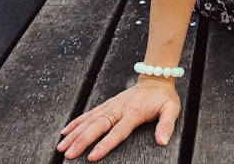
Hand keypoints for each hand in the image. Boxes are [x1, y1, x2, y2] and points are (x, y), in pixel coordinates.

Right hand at [57, 77, 180, 160]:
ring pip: (89, 120)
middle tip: (69, 154)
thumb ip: (166, 125)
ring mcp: (111, 105)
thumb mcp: (171, 109)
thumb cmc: (163, 97)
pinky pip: (89, 113)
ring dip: (74, 133)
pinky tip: (65, 131)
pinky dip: (76, 122)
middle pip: (97, 126)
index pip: (116, 132)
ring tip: (61, 146)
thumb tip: (162, 141)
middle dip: (82, 141)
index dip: (104, 144)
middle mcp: (119, 108)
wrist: (156, 78)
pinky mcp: (107, 103)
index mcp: (134, 113)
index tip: (91, 156)